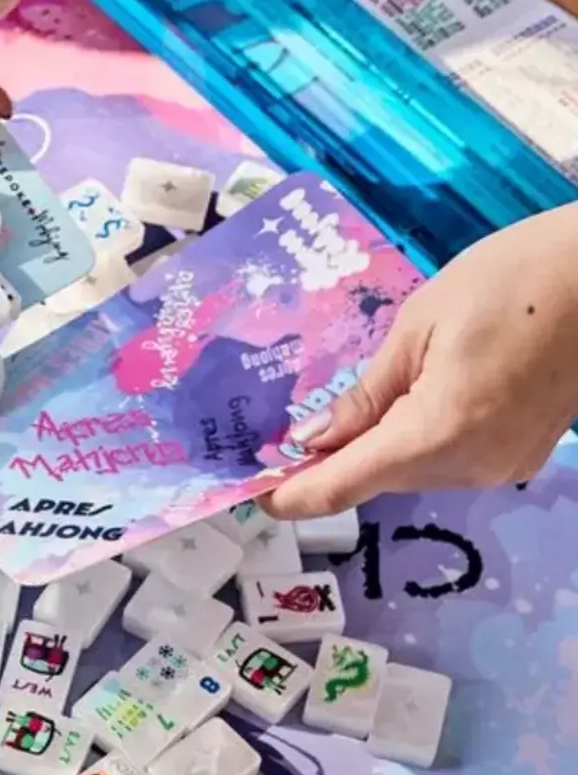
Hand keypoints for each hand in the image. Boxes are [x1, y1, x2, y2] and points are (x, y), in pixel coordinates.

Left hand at [266, 205, 577, 519]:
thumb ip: (363, 396)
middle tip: (286, 436)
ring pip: (412, 470)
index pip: (344, 485)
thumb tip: (311, 440)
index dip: (291, 495)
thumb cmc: (512, 279)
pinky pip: (449, 458)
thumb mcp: (419, 326)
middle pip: (377, 477)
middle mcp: (471, 465)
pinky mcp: (522, 454)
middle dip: (332, 460)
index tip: (252, 493)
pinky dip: (419, 439)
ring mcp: (502, 465)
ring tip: (352, 406)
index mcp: (437, 433)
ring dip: (378, 446)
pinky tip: (413, 399)